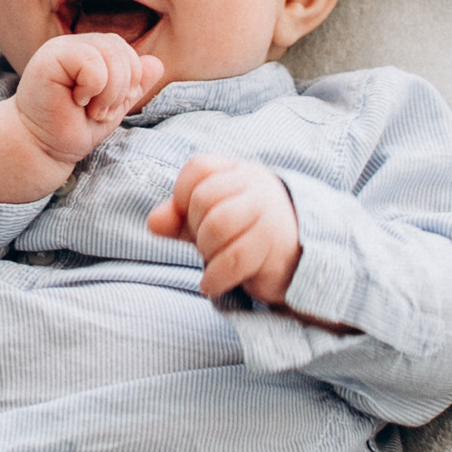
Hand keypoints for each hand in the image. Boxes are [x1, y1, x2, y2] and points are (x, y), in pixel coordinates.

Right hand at [15, 29, 164, 165]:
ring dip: (109, 92)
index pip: (127, 51)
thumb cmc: (73, 127)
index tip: (108, 107)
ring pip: (111, 54)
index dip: (130, 82)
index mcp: (91, 51)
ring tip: (89, 108)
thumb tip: (157, 63)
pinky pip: (92, 63)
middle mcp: (76, 43)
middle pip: (122, 50)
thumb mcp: (114, 106)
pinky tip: (75, 101)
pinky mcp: (50, 57)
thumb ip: (134, 85)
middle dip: (121, 89)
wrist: (42, 147)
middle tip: (98, 111)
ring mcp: (62, 47)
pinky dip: (94, 88)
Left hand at [148, 154, 302, 302]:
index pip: (199, 167)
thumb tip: (154, 222)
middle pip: (204, 198)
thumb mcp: (209, 222)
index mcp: (239, 172)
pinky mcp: (276, 246)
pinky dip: (214, 278)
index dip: (182, 194)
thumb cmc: (247, 238)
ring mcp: (270, 214)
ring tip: (212, 263)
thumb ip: (179, 219)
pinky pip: (233, 259)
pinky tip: (211, 285)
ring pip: (217, 226)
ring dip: (206, 251)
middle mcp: (257, 187)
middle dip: (194, 229)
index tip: (188, 219)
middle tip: (206, 246)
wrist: (298, 264)